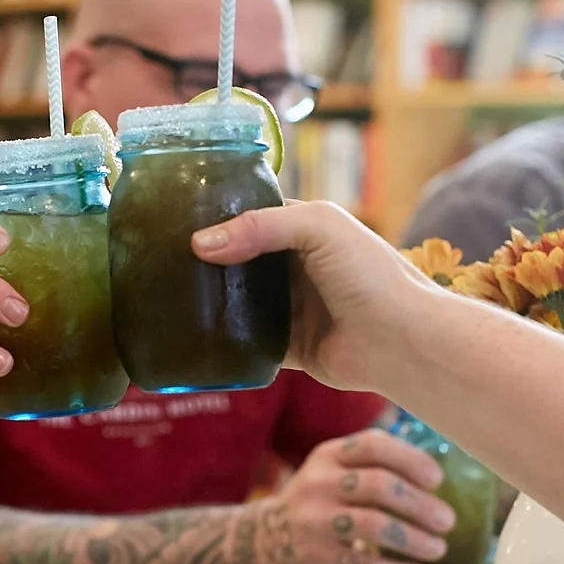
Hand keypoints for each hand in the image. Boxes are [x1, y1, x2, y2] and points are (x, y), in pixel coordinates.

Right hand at [192, 201, 438, 389]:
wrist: (401, 342)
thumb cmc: (371, 275)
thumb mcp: (318, 228)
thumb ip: (260, 227)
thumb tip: (200, 244)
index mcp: (306, 230)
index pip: (253, 216)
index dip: (220, 218)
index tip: (177, 221)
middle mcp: (297, 267)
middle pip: (240, 260)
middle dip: (208, 261)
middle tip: (162, 259)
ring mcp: (292, 308)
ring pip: (239, 301)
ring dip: (212, 300)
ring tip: (168, 295)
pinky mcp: (289, 346)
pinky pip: (248, 341)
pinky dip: (225, 339)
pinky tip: (194, 332)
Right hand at [234, 430, 453, 563]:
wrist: (260, 541)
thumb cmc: (317, 505)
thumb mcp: (332, 474)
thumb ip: (372, 468)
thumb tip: (436, 482)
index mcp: (330, 455)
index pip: (374, 445)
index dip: (411, 459)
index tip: (436, 480)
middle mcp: (320, 482)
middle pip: (380, 485)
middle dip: (420, 504)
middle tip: (447, 521)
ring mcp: (315, 519)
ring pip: (375, 525)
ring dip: (414, 539)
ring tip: (438, 549)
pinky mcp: (315, 555)